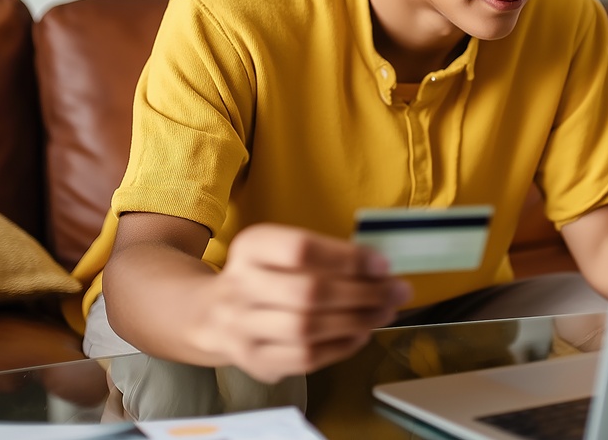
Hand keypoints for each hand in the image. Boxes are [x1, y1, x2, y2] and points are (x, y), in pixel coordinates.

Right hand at [199, 223, 411, 381]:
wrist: (211, 314)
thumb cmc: (265, 275)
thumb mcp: (281, 251)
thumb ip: (325, 256)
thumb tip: (380, 269)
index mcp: (251, 248)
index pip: (301, 250)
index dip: (347, 258)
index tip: (383, 264)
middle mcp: (240, 287)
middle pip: (308, 293)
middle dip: (362, 294)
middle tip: (396, 292)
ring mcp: (243, 329)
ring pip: (307, 330)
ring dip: (357, 321)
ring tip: (385, 312)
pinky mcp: (254, 361)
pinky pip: (306, 359)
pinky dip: (341, 347)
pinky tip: (362, 333)